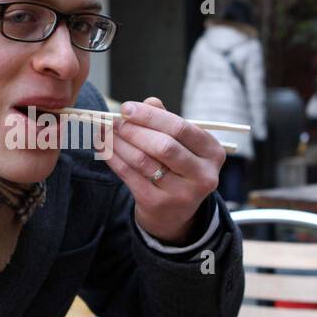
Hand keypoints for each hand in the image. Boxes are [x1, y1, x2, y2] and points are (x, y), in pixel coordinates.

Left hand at [106, 97, 223, 243]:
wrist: (174, 213)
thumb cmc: (177, 168)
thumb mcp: (181, 144)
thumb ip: (167, 120)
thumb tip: (148, 102)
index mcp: (212, 152)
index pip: (180, 128)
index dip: (150, 116)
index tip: (127, 108)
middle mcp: (202, 175)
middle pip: (164, 145)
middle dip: (134, 130)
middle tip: (115, 121)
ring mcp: (182, 193)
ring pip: (144, 160)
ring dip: (120, 143)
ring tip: (106, 132)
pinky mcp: (158, 204)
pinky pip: (130, 175)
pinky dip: (114, 158)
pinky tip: (104, 148)